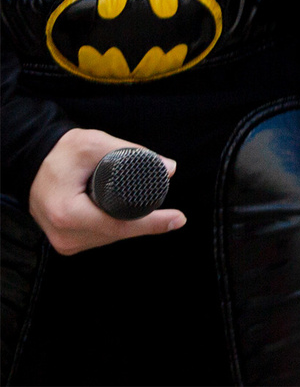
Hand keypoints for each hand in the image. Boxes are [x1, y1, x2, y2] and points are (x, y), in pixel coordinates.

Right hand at [28, 130, 180, 253]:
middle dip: (146, 223)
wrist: (33, 165)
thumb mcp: (94, 144)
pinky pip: (101, 238)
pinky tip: (129, 218)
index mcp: (67, 214)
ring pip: (110, 238)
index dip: (152, 223)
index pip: (119, 225)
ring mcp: (64, 242)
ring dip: (132, 227)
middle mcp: (64, 235)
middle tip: (172, 214)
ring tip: (149, 211)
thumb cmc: (61, 154)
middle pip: (117, 234)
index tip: (178, 219)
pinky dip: (117, 228)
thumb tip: (168, 168)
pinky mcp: (67, 242)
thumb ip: (132, 152)